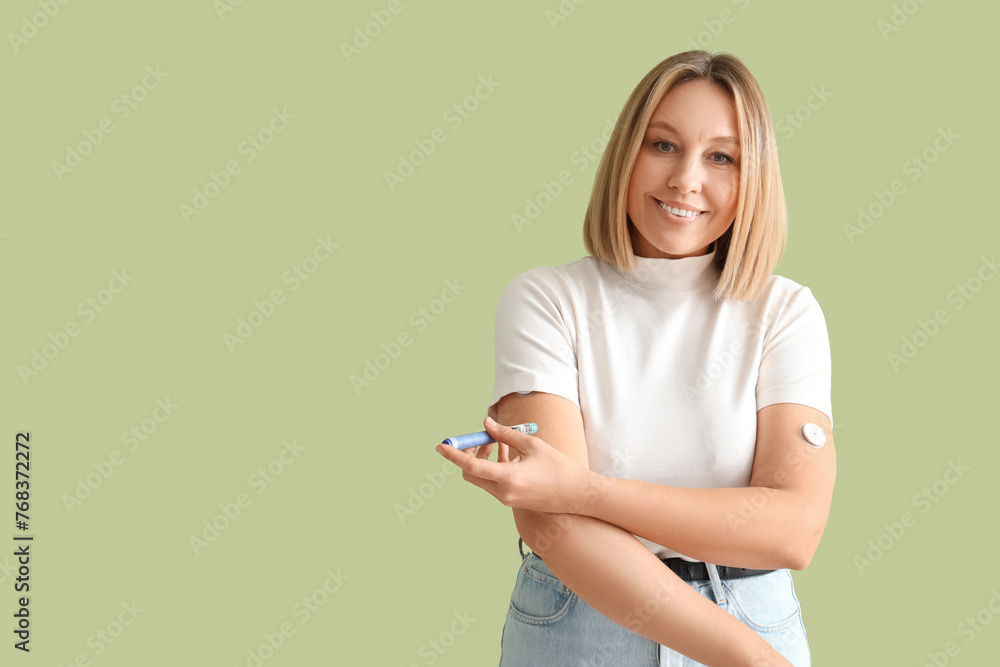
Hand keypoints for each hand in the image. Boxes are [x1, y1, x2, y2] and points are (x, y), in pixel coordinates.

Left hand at [434, 416, 592, 514]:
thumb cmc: (557, 467)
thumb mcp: (531, 444)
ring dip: (483, 459)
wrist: (576, 495)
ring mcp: (506, 499)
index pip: (471, 467)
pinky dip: (493, 466)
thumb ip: (505, 434)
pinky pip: (493, 481)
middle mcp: (503, 492)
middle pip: (471, 474)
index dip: (453, 455)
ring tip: (496, 440)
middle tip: (478, 438)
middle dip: (468, 455)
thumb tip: (485, 424)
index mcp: (508, 478)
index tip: (440, 446)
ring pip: (482, 477)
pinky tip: (505, 450)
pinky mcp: (511, 500)